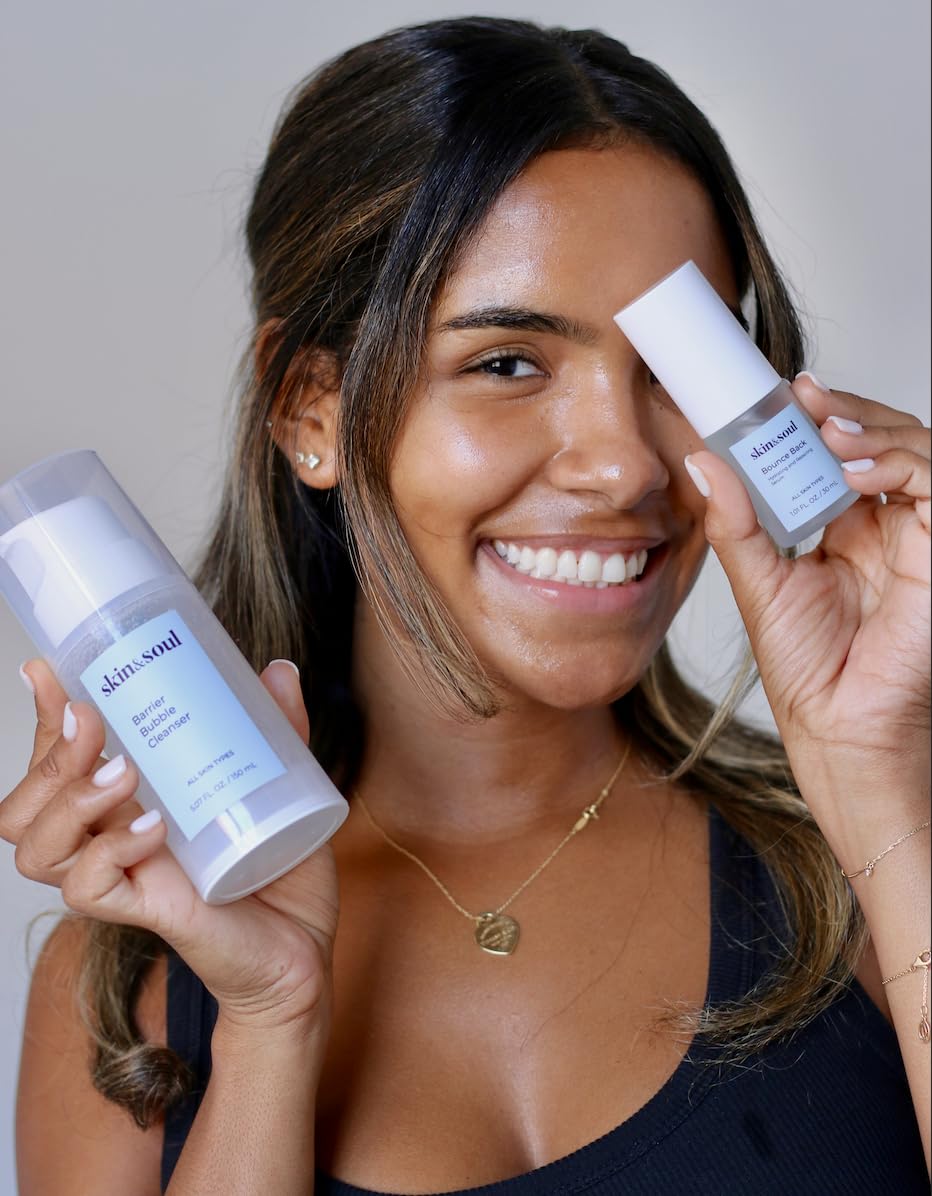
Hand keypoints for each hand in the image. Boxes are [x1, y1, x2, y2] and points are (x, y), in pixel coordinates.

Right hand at [1, 660, 339, 1036]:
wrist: (304, 948)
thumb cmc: (283, 874)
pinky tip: (151, 828)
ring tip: (123, 772)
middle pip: (26, 805)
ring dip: (68, 801)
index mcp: (129, 803)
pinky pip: (89, 889)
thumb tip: (280, 670)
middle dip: (48, 755)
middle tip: (91, 719)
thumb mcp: (280, 786)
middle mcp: (112, 840)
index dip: (45, 719)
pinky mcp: (148, 911)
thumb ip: (278, 729)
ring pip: (35, 848)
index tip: (49, 671)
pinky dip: (109, 851)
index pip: (58, 763)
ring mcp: (125, 878)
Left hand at [686, 372, 929, 854]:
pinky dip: (901, 462)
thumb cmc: (807, 669)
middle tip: (804, 396)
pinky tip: (856, 467)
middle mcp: (883, 525)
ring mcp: (917, 536)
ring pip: (915, 450)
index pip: (834, 453)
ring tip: (826, 428)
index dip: (814, 418)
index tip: (780, 393)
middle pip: (878, 440)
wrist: (839, 728)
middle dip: (843, 411)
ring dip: (872, 428)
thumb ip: (737, 521)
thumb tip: (703, 461)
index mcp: (840, 528)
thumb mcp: (759, 580)